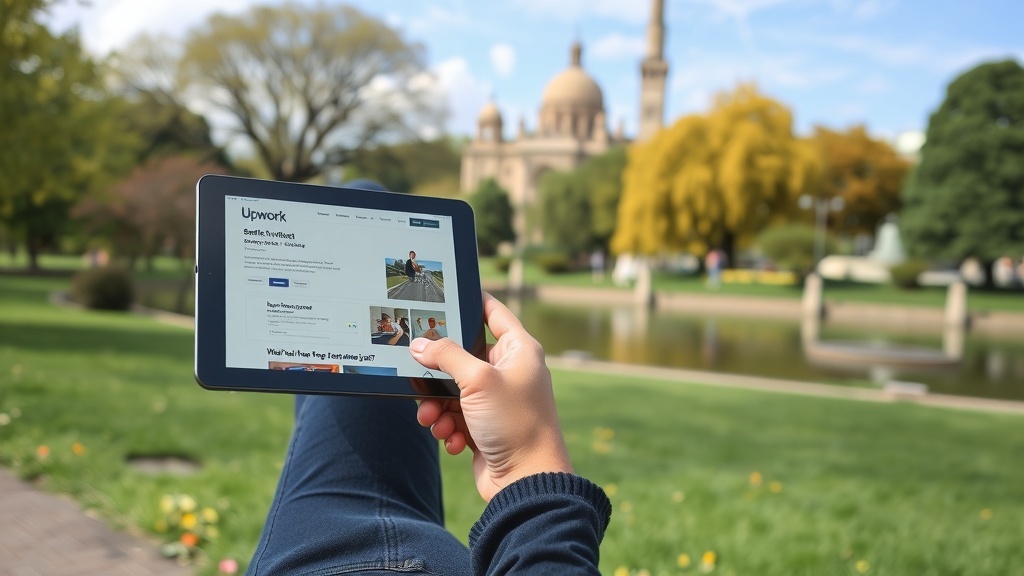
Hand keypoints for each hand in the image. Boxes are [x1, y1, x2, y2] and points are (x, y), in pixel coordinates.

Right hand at [410, 292, 571, 501]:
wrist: (527, 482)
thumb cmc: (515, 424)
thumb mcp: (478, 381)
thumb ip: (446, 356)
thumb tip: (420, 344)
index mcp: (519, 350)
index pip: (493, 312)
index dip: (471, 300)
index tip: (445, 295)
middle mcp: (510, 372)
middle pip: (462, 356)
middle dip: (438, 373)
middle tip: (420, 377)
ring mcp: (498, 401)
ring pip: (453, 390)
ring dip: (438, 406)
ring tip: (433, 420)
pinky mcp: (485, 427)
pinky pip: (455, 417)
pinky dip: (448, 427)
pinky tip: (452, 440)